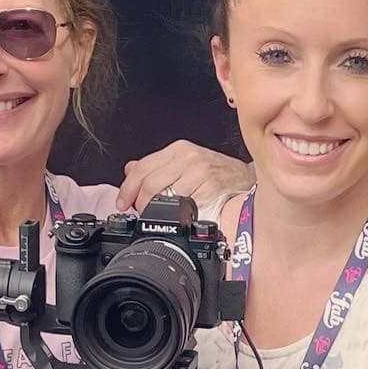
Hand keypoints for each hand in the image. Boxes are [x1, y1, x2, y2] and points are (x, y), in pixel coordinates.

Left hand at [116, 142, 252, 212]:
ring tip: (156, 217)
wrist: (245, 181)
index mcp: (179, 150)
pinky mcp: (209, 190)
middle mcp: (188, 158)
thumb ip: (158, 166)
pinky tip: (176, 218)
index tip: (122, 202)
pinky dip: (174, 216)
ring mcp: (199, 174)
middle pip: (149, 182)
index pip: (143, 167)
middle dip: (138, 202)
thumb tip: (130, 169)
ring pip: (163, 196)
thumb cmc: (216, 173)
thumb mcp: (186, 162)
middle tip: (138, 212)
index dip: (127, 187)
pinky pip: (182, 207)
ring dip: (154, 211)